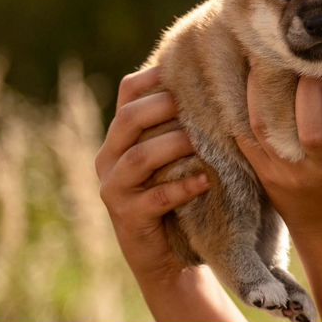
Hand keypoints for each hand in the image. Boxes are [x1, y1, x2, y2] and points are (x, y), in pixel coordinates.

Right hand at [95, 67, 209, 283]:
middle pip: (129, 118)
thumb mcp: (175, 153)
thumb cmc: (178, 191)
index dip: (154, 76)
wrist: (170, 254)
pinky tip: (206, 180)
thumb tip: (213, 81)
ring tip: (204, 142)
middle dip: (164, 106)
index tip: (185, 67)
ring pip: (139, 156)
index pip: (128, 91)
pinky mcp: (127, 217)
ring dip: (174, 145)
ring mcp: (114, 188)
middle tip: (199, 104)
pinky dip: (183, 186)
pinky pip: (155, 197)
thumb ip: (180, 122)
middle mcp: (109, 156)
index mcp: (121, 134)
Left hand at [236, 62, 321, 239]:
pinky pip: (246, 138)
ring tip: (267, 55)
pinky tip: (248, 80)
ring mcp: (291, 173)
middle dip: (309, 88)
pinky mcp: (265, 174)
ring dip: (265, 88)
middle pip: (313, 128)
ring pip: (270, 127)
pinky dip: (243, 107)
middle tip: (303, 53)